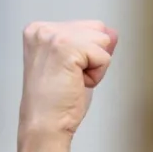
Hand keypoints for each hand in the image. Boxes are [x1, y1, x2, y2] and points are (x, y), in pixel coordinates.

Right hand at [18, 20, 117, 141]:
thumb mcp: (75, 64)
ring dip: (95, 66)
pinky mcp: (66, 48)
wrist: (44, 125)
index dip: (87, 53)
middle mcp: (43, 29)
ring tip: (72, 80)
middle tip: (70, 77)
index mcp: (39, 30)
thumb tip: (113, 32)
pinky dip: (97, 75)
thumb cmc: (57, 100)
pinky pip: (104, 57)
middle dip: (93, 56)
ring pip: (103, 41)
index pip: (88, 26)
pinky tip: (76, 83)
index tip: (65, 71)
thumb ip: (91, 43)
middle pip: (98, 29)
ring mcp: (53, 36)